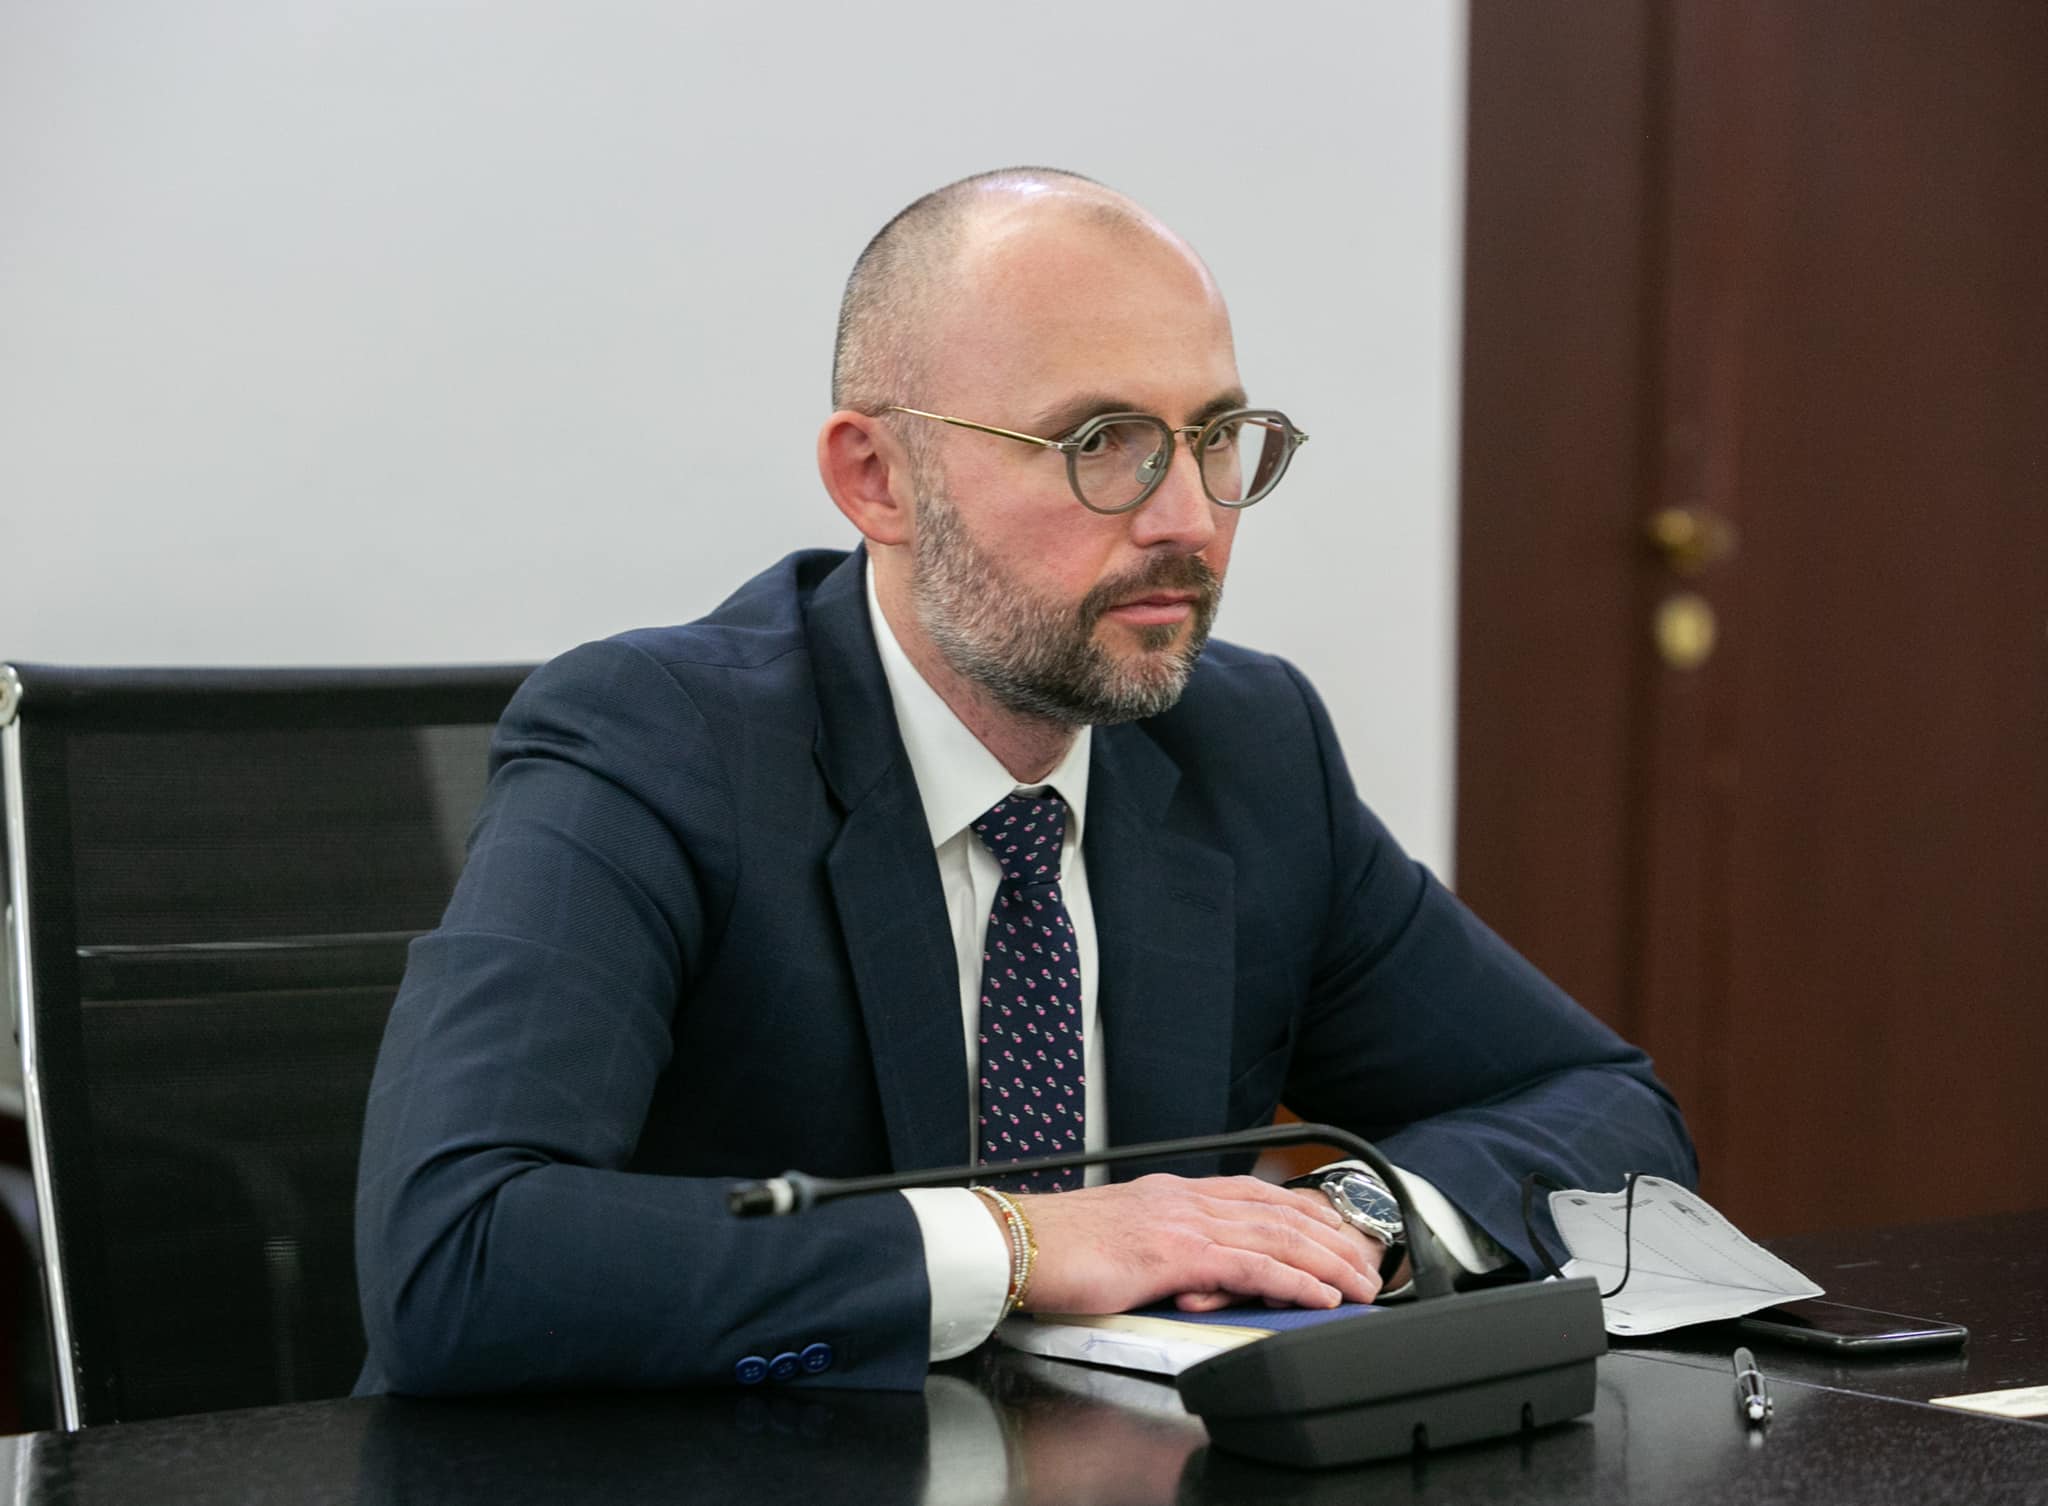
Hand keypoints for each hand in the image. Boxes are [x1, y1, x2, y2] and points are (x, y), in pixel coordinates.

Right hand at [1004, 1174, 1386, 1314]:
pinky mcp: (1174, 1253)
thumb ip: (1161, 1246)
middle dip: (1330, 1237)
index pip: (1254, 1195)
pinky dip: (1293, 1280)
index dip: (1302, 1212)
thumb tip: (1192, 1270)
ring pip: (1275, 1236)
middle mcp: (1183, 1198)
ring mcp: (1181, 1221)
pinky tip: (1320, 1296)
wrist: (1015, 1243)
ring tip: (1361, 1284)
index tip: (1336, 1233)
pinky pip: (1251, 1266)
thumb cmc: (1055, 1249)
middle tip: (1368, 1262)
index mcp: (1171, 1192)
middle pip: (1277, 1212)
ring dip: (1327, 1262)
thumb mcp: (1121, 1238)